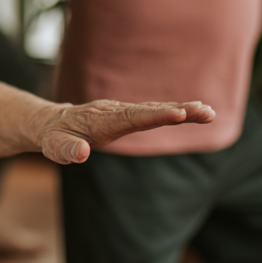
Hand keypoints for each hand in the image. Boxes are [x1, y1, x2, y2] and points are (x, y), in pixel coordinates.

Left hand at [33, 100, 214, 163]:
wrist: (52, 122)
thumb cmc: (54, 138)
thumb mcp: (53, 147)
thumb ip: (65, 150)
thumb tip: (81, 154)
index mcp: (100, 121)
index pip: (130, 117)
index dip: (154, 115)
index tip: (177, 113)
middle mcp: (114, 111)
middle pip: (149, 110)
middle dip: (177, 110)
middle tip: (205, 112)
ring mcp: (122, 111)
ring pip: (154, 108)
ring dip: (182, 109)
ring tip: (208, 112)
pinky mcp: (127, 114)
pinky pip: (153, 111)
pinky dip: (173, 110)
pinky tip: (194, 112)